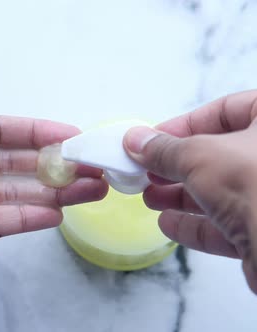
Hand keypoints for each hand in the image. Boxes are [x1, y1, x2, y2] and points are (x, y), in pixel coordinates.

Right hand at [123, 90, 256, 292]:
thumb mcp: (198, 156)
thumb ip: (164, 149)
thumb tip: (137, 141)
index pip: (229, 109)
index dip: (187, 123)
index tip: (154, 139)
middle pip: (223, 154)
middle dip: (179, 164)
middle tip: (148, 169)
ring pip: (224, 191)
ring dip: (182, 195)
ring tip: (150, 197)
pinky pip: (230, 225)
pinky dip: (197, 225)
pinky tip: (170, 225)